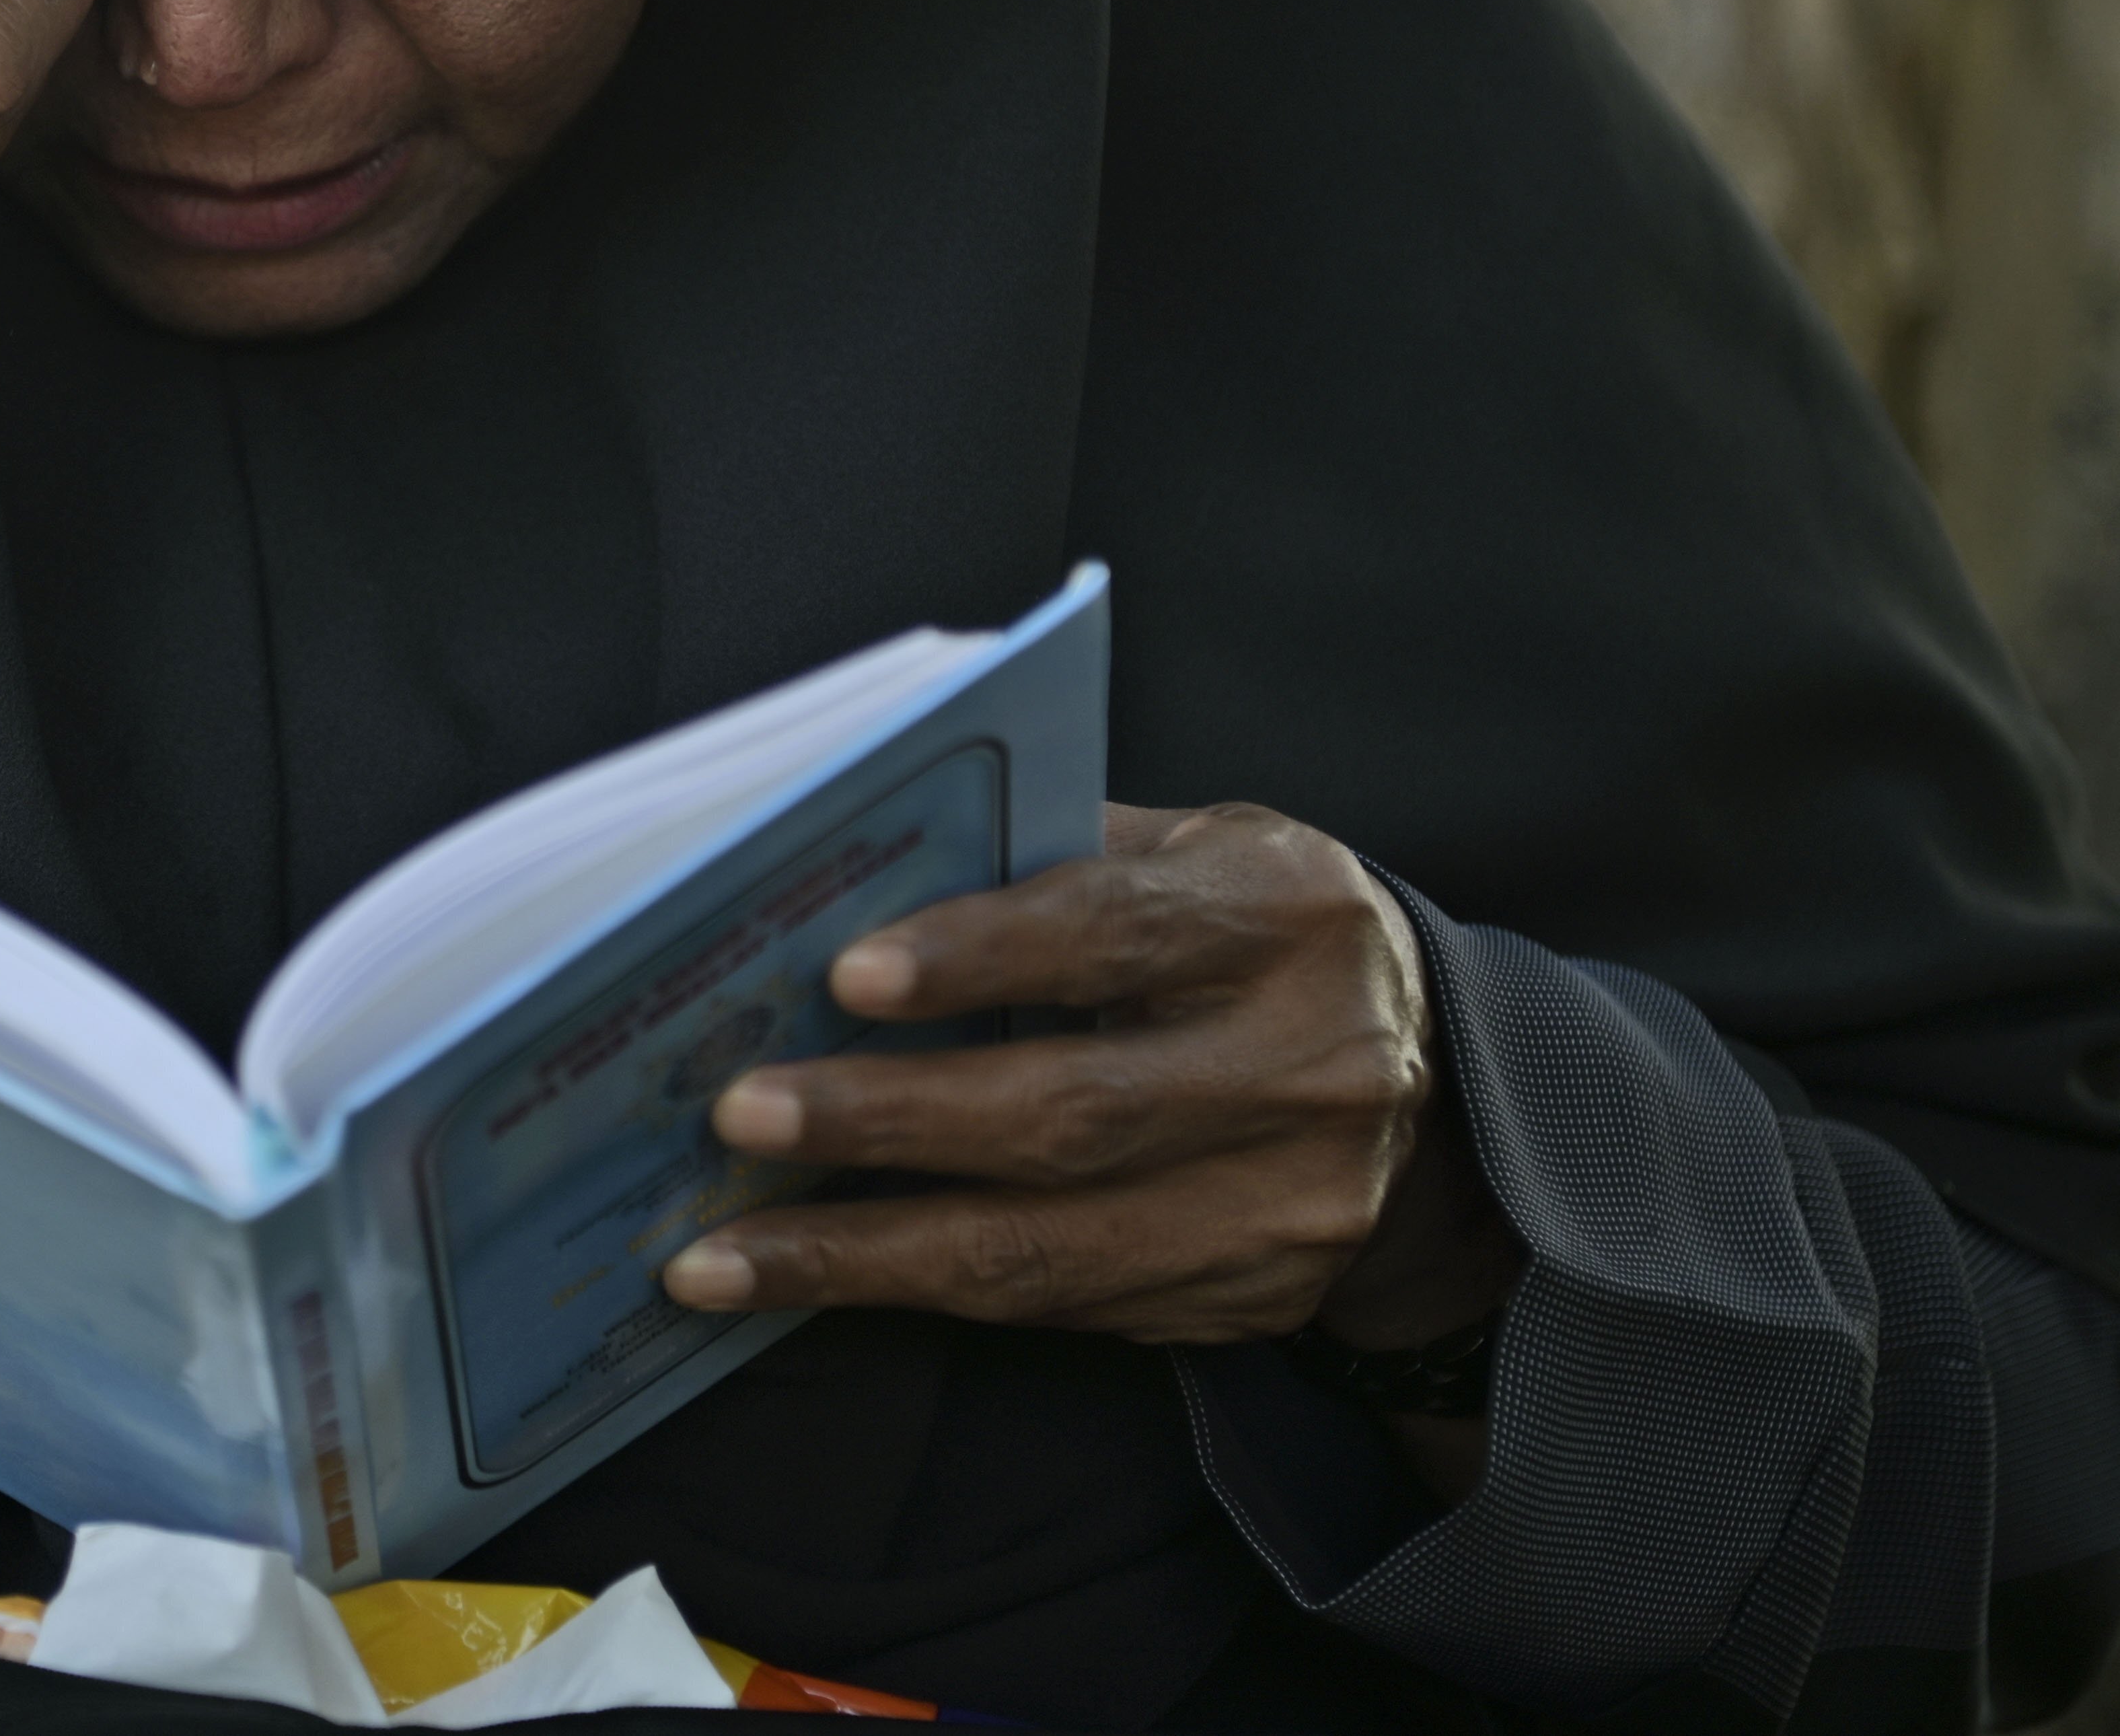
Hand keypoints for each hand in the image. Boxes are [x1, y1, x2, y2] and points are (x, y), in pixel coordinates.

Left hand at [663, 804, 1521, 1360]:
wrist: (1437, 1090)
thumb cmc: (1254, 935)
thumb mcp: (1195, 853)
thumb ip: (1055, 855)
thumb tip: (854, 873)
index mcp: (1285, 918)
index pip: (1118, 933)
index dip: (980, 954)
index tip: (846, 974)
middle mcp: (1307, 1069)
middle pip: (1075, 1111)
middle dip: (889, 1118)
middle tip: (739, 1113)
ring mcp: (1284, 1205)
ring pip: (1049, 1246)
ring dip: (865, 1252)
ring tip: (721, 1251)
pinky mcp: (1241, 1299)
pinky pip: (1054, 1305)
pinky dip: (913, 1294)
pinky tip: (807, 1279)